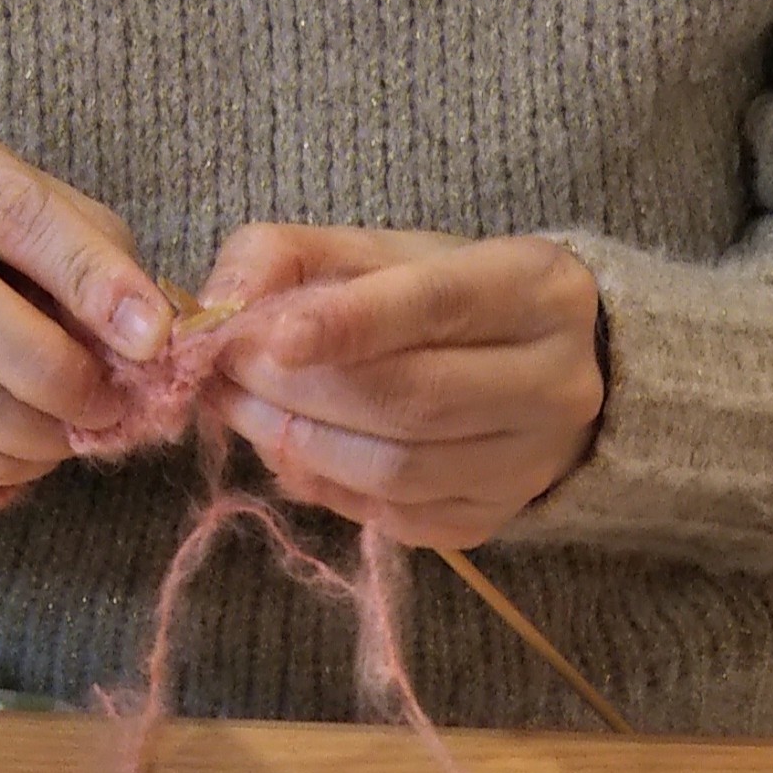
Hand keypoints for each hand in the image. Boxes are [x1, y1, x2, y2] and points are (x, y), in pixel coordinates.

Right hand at [0, 96, 173, 484]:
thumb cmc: (1, 230)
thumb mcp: (59, 214)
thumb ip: (100, 263)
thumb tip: (145, 341)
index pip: (5, 210)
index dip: (85, 279)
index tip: (150, 335)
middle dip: (47, 369)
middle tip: (108, 403)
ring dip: (28, 430)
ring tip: (77, 432)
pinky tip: (31, 450)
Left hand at [203, 226, 603, 547]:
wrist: (538, 374)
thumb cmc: (449, 302)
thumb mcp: (384, 254)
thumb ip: (296, 255)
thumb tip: (221, 301)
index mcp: (536, 289)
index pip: (439, 305)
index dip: (351, 324)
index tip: (272, 335)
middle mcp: (551, 383)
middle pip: (412, 399)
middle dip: (302, 389)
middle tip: (227, 372)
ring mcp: (526, 463)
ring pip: (399, 470)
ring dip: (301, 445)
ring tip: (242, 410)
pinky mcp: (491, 519)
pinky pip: (394, 518)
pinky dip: (328, 489)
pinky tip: (290, 455)